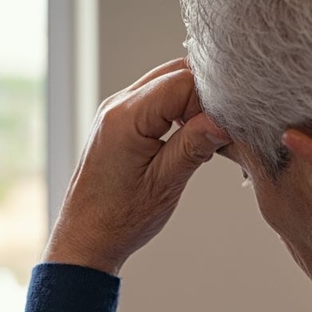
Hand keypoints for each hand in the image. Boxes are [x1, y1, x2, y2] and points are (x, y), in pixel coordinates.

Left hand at [43, 59, 229, 275]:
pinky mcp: (119, 121)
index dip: (210, 100)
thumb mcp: (166, 184)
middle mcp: (117, 106)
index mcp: (126, 118)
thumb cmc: (120, 219)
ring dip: (193, 104)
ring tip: (204, 139)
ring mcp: (116, 111)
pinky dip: (179, 111)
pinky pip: (156, 100)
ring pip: (167, 84)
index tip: (224, 127)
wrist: (87, 238)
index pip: (182, 82)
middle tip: (220, 131)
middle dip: (204, 97)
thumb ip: (194, 145)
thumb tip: (224, 120)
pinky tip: (188, 139)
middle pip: (174, 74)